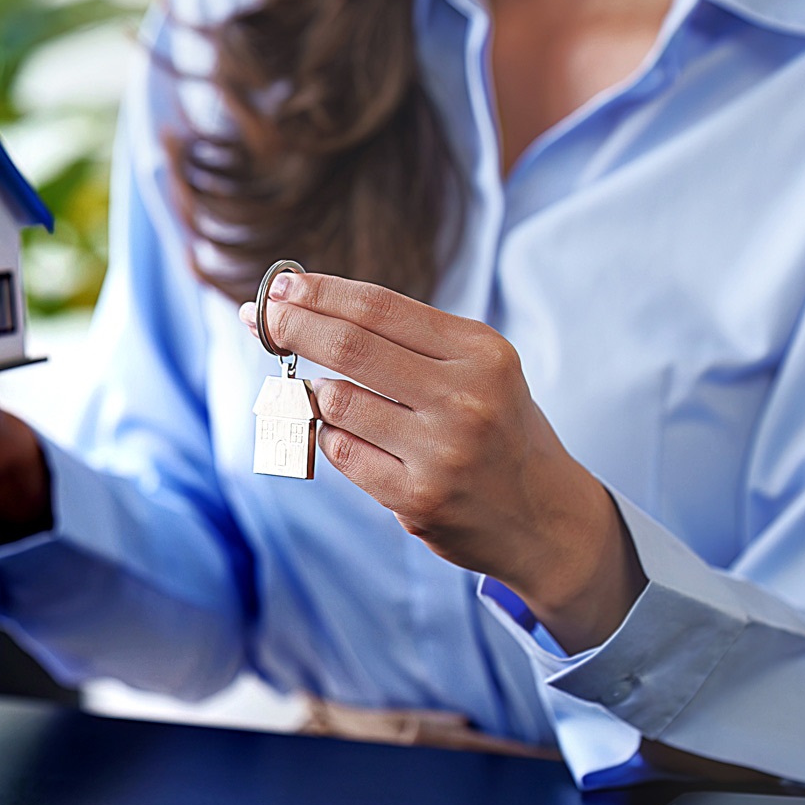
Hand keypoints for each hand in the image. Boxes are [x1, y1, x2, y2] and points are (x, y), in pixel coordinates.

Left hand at [240, 272, 645, 652]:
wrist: (546, 519)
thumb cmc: (498, 428)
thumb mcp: (479, 367)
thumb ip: (409, 339)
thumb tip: (311, 304)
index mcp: (481, 352)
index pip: (378, 306)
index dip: (319, 291)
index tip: (280, 285)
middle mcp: (465, 397)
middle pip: (349, 346)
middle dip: (291, 326)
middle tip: (259, 317)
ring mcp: (441, 451)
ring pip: (336, 402)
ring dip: (312, 391)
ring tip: (316, 389)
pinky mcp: (418, 499)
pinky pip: (340, 451)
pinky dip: (327, 435)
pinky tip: (339, 431)